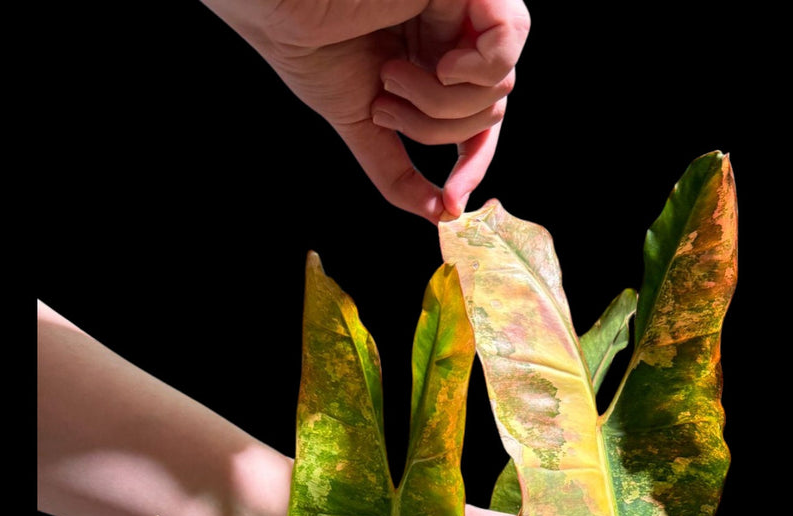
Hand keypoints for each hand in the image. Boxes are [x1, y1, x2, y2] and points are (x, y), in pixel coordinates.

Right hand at [204, 1, 529, 221]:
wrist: (285, 8)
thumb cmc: (313, 47)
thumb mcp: (365, 122)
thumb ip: (400, 172)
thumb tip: (436, 217)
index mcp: (432, 61)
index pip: (478, 122)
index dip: (471, 165)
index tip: (450, 203)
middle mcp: (455, 35)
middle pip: (490, 111)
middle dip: (438, 129)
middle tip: (386, 106)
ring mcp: (464, 11)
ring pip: (500, 86)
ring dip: (442, 102)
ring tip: (391, 74)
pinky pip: (507, 47)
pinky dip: (476, 71)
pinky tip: (440, 63)